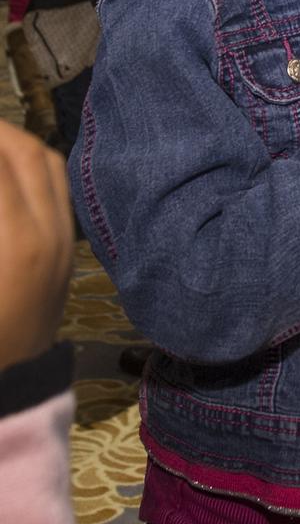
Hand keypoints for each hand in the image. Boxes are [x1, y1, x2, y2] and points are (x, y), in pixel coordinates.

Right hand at [0, 119, 74, 371]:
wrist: (7, 384)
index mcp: (12, 242)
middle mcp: (46, 231)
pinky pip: (58, 184)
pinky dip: (30, 161)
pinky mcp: (69, 244)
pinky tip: (4, 162)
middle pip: (23, 154)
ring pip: (45, 162)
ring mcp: (63, 236)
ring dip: (10, 140)